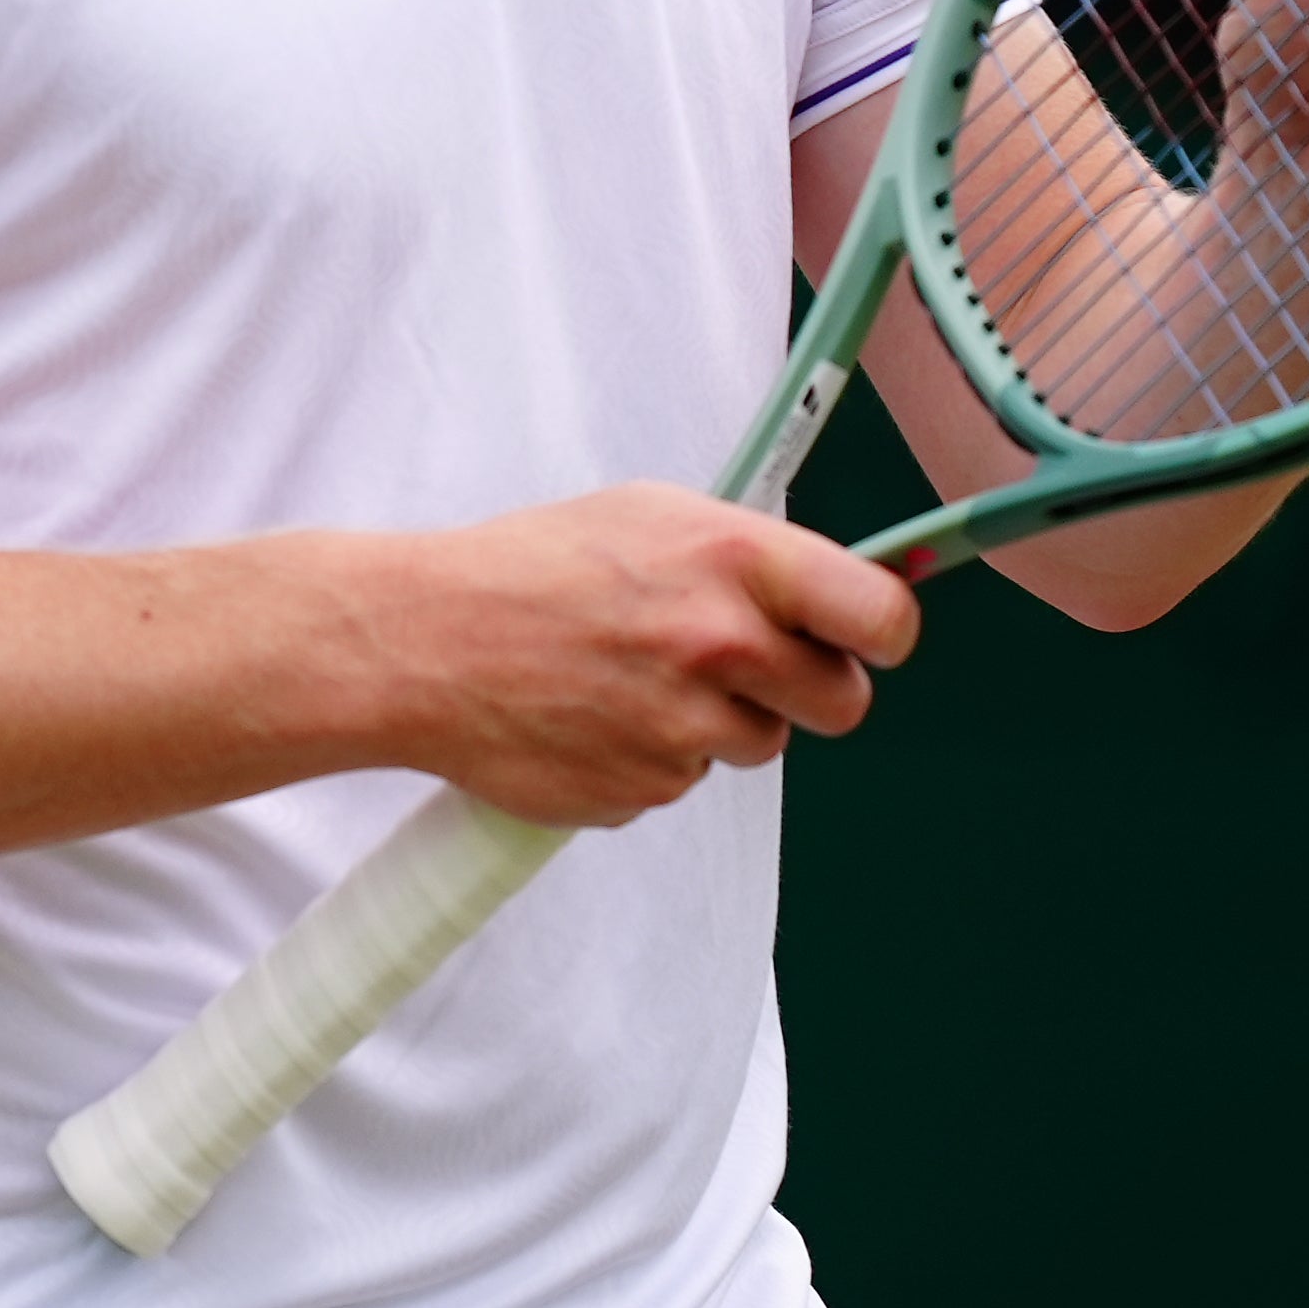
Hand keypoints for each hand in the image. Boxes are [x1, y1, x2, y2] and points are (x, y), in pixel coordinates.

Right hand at [395, 485, 920, 827]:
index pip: (881, 616)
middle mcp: (722, 647)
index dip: (885, 633)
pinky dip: (654, 757)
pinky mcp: (646, 791)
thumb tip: (820, 594)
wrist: (423, 644)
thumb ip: (745, 555)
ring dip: (720, 723)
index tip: (871, 637)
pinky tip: (598, 715)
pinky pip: (684, 781)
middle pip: (843, 703)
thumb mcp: (649, 516)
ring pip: (759, 746)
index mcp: (734, 562)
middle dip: (809, 689)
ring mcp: (685, 730)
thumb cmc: (528, 568)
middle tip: (748, 666)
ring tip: (638, 679)